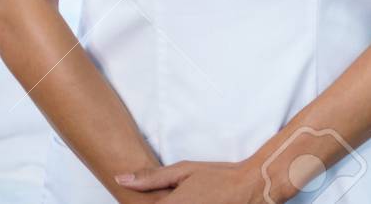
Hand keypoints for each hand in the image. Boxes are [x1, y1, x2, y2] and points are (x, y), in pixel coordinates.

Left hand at [116, 160, 260, 203]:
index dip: (141, 203)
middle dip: (158, 203)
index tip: (152, 197)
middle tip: (179, 194)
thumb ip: (151, 178)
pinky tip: (195, 201)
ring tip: (189, 197)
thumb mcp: (184, 170)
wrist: (250, 186)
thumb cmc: (217, 176)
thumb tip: (120, 179)